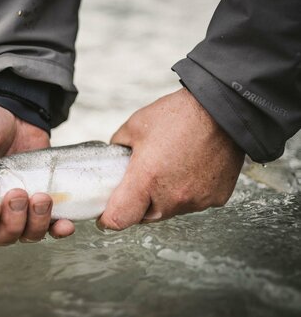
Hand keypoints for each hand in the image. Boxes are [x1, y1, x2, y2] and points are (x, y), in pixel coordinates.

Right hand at [0, 102, 74, 244]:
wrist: (15, 113)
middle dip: (10, 223)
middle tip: (18, 194)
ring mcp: (14, 210)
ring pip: (23, 235)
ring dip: (35, 224)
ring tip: (42, 197)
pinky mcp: (37, 205)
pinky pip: (49, 227)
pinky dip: (57, 229)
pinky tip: (65, 223)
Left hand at [98, 88, 244, 229]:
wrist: (222, 110)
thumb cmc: (179, 115)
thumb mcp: (135, 126)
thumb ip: (118, 148)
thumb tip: (113, 159)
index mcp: (146, 179)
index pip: (119, 218)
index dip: (108, 218)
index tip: (106, 214)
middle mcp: (171, 196)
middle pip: (144, 217)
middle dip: (138, 205)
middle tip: (141, 182)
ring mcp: (195, 200)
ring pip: (169, 211)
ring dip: (164, 198)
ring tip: (169, 169)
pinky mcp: (214, 199)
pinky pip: (193, 203)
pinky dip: (187, 192)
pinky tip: (188, 170)